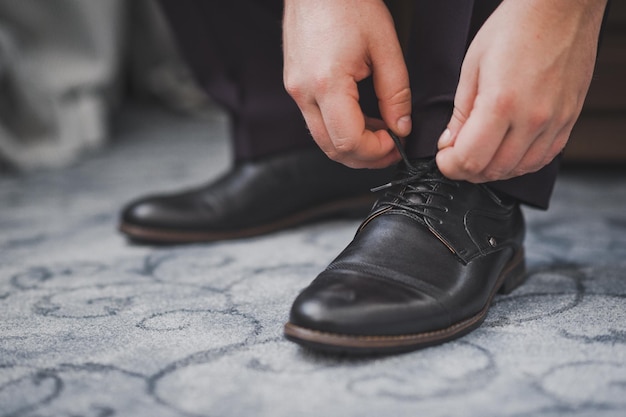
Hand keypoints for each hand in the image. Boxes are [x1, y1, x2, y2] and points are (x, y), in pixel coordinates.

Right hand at [282, 0, 411, 168]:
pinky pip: (317, 121)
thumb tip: (401, 126)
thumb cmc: (348, 2)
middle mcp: (303, 92)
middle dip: (364, 157)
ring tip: (379, 133)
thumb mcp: (385, 46)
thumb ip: (396, 93)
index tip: (395, 143)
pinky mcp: (295, 86)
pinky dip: (340, 129)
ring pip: (322, 139)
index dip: (376, 151)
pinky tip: (361, 118)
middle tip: (390, 149)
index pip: (349, 142)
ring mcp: (295, 90)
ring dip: (352, 145)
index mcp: (327, 84)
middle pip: (332, 149)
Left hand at [436, 0, 607, 182]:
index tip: (443, 159)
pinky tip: (507, 151)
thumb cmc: (515, 28)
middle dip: (467, 170)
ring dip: (493, 170)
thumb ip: (461, 112)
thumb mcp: (472, 67)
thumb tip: (450, 143)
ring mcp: (554, 121)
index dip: (449, 166)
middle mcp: (531, 118)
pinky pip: (543, 157)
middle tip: (456, 158)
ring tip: (480, 154)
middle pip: (493, 170)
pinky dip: (520, 163)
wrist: (560, 8)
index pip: (469, 159)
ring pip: (519, 169)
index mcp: (500, 104)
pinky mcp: (569, 119)